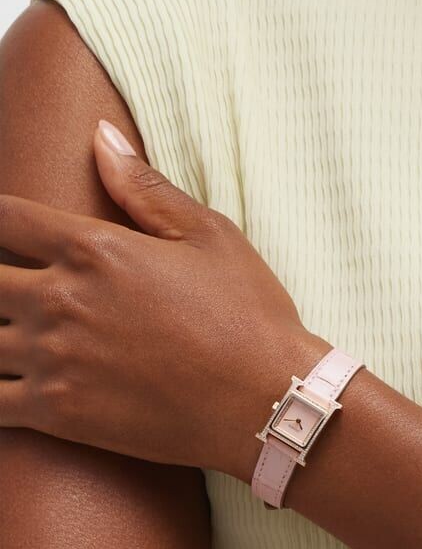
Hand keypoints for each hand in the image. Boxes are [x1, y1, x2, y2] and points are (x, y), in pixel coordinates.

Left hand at [0, 118, 328, 477]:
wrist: (268, 401)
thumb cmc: (247, 315)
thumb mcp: (210, 235)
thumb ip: (144, 187)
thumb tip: (100, 135)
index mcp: (95, 248)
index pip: (4, 219)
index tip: (1, 229)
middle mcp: (62, 299)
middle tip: (7, 287)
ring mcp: (53, 359)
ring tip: (6, 330)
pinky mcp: (55, 413)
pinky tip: (5, 382)